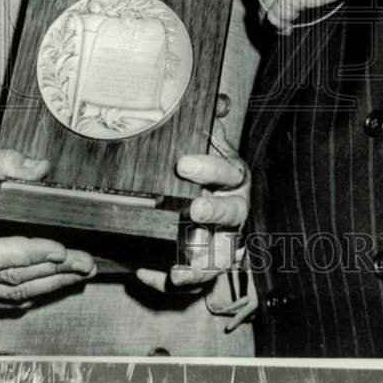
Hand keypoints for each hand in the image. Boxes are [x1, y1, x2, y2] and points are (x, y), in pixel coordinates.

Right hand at [0, 145, 95, 308]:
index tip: (60, 248)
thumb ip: (4, 161)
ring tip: (82, 272)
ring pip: (12, 293)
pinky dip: (34, 294)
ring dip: (50, 285)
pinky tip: (58, 283)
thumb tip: (40, 168)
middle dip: (53, 271)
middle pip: (11, 278)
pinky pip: (5, 300)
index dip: (29, 254)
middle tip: (86, 262)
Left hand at [137, 120, 248, 292]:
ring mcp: (223, 242)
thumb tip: (220, 101)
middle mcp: (235, 211)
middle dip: (215, 214)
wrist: (211, 205)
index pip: (229, 172)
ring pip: (220, 258)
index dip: (210, 167)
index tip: (184, 164)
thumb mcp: (210, 141)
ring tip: (180, 270)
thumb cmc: (207, 171)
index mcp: (234, 178)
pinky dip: (170, 281)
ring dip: (202, 265)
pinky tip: (148, 275)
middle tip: (194, 211)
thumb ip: (211, 120)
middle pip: (233, 215)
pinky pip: (194, 280)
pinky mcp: (206, 266)